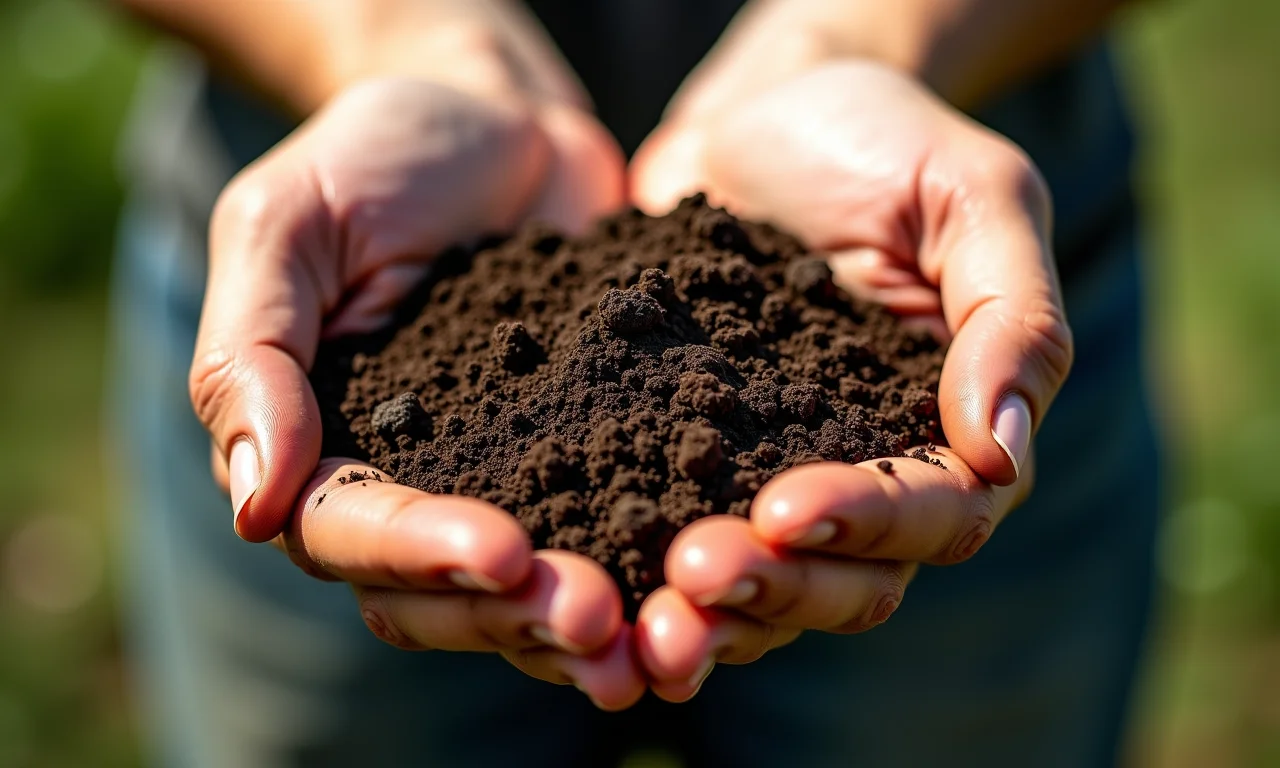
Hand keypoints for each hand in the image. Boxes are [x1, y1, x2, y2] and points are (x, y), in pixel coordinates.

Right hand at [189, 76, 642, 707]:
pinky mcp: (588, 454)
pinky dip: (645, 562)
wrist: (496, 119)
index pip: (349, 534)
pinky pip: (609, 524)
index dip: (419, 555)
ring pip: (527, 587)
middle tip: (601, 621)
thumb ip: (252, 358)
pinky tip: (704, 580)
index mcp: (317, 449)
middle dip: (515, 614)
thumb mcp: (286, 227)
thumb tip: (253, 505)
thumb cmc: (373, 155)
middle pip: (442, 592)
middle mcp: (408, 484)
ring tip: (657, 635)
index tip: (505, 552)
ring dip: (583, 619)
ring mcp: (502, 478)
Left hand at [630, 60, 1070, 698]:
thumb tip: (1000, 452)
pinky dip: (642, 571)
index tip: (783, 508)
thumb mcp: (973, 196)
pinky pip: (675, 533)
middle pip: (847, 580)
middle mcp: (867, 474)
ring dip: (711, 614)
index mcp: (950, 430)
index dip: (866, 524)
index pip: (934, 514)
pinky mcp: (690, 457)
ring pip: (764, 584)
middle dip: (774, 587)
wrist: (766, 112)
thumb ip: (1011, 317)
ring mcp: (775, 473)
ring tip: (645, 620)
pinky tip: (591, 579)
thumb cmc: (886, 139)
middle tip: (692, 576)